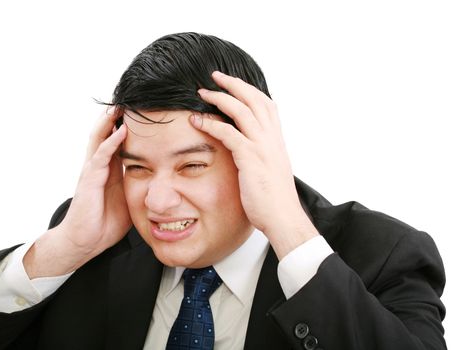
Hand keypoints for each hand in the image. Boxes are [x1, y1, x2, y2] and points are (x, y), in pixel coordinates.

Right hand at [24, 108, 130, 277]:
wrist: (85, 241)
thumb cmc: (105, 222)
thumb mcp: (129, 200)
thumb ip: (140, 187)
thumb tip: (163, 182)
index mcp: (110, 170)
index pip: (119, 141)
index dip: (129, 126)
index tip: (143, 111)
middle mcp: (100, 166)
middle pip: (107, 133)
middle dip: (117, 117)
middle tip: (131, 99)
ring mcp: (93, 171)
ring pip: (101, 138)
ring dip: (111, 121)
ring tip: (122, 103)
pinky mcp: (89, 180)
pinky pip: (101, 157)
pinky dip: (111, 142)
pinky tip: (121, 130)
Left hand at [192, 71, 317, 258]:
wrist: (283, 217)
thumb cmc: (274, 200)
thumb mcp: (270, 170)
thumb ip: (261, 155)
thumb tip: (250, 150)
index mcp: (276, 140)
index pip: (265, 104)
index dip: (249, 90)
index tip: (233, 83)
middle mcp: (271, 138)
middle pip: (254, 99)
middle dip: (234, 84)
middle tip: (215, 76)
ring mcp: (262, 147)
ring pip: (241, 111)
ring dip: (220, 98)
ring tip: (202, 93)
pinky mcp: (250, 158)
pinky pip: (229, 134)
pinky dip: (212, 124)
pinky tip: (198, 121)